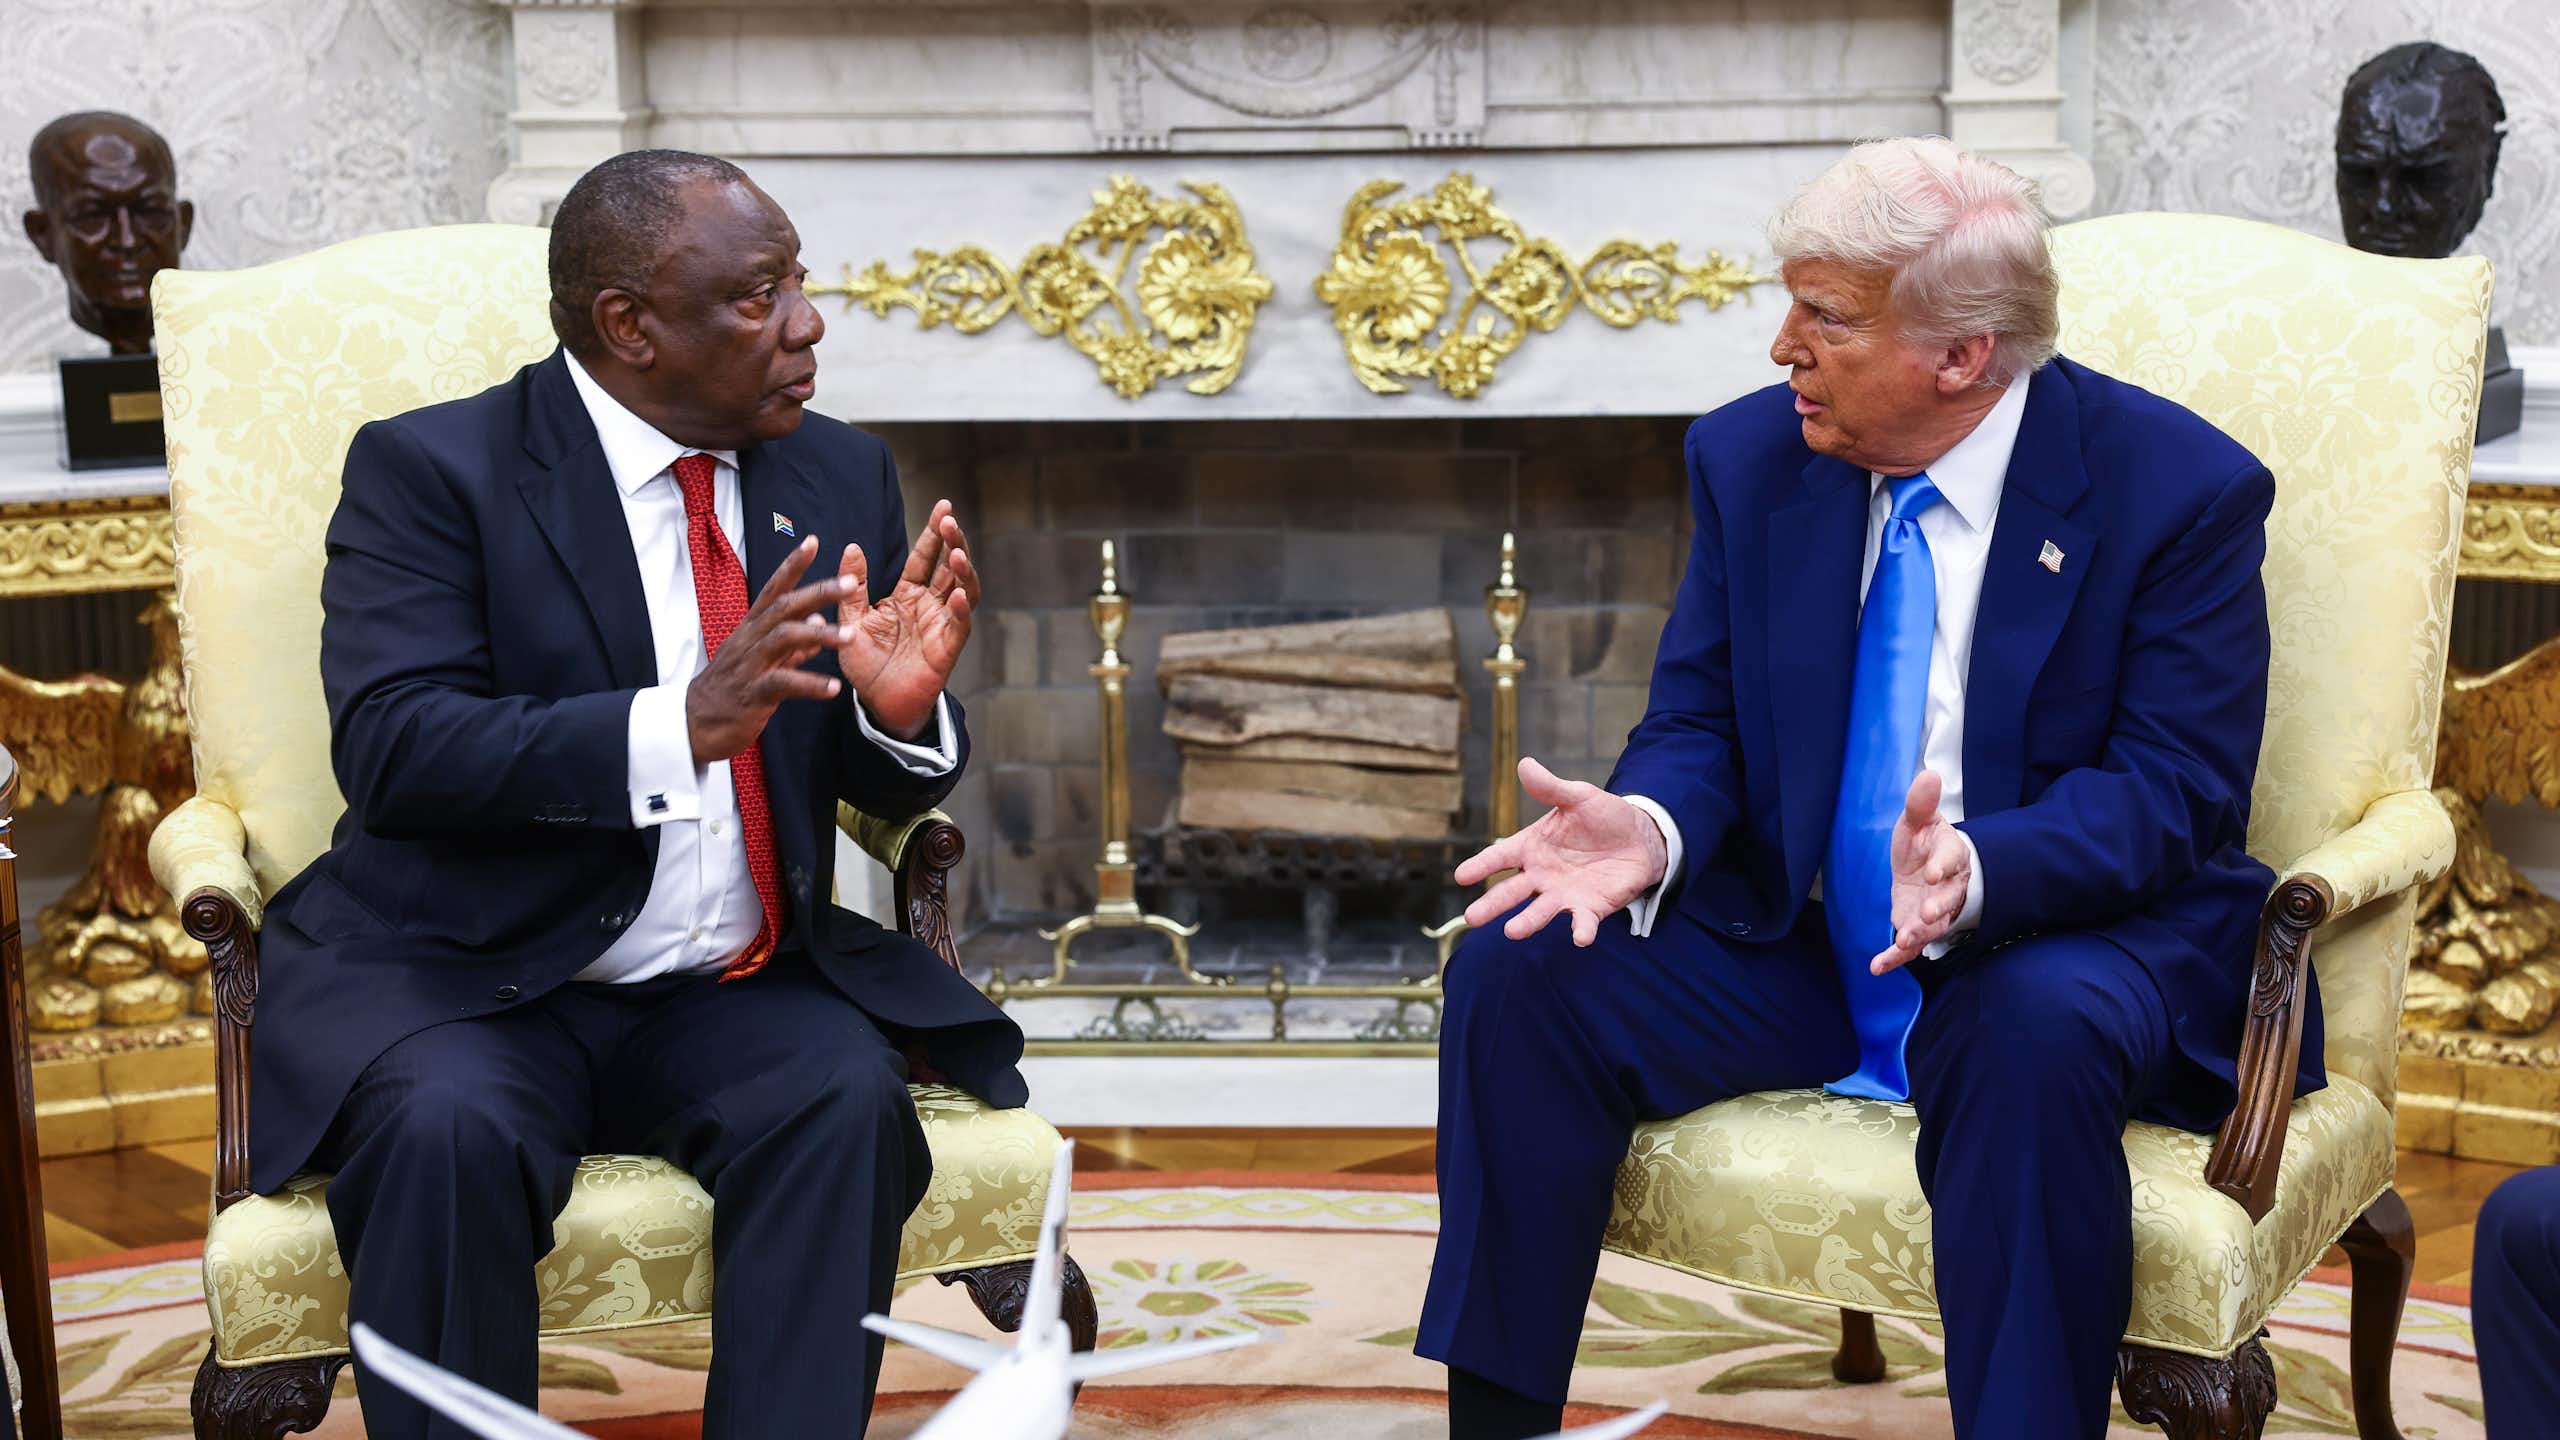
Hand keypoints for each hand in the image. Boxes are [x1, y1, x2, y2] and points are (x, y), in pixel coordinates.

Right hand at [685, 536, 851, 764]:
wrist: (694, 724)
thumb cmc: (731, 689)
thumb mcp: (761, 660)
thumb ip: (793, 643)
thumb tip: (818, 620)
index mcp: (752, 629)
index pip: (773, 589)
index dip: (792, 565)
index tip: (813, 541)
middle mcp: (750, 640)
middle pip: (783, 607)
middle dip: (817, 592)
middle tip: (850, 583)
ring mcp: (750, 665)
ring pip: (784, 639)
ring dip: (820, 636)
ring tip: (851, 637)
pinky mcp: (751, 694)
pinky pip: (782, 683)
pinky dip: (809, 684)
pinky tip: (834, 688)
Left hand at [836, 500, 980, 739]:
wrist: (876, 702)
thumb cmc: (866, 663)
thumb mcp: (852, 620)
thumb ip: (853, 586)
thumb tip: (852, 547)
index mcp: (908, 594)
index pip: (925, 557)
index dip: (934, 533)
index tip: (942, 507)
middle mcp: (930, 605)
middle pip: (948, 566)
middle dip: (952, 542)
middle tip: (949, 519)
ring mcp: (942, 624)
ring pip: (962, 590)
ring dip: (962, 571)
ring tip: (956, 552)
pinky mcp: (948, 647)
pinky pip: (959, 624)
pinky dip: (960, 608)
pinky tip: (957, 592)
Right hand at [1455, 757, 1668, 946]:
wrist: (1640, 838)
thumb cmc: (1603, 816)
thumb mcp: (1578, 796)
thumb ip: (1550, 788)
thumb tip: (1524, 764)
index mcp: (1532, 847)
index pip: (1500, 857)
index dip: (1481, 866)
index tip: (1461, 876)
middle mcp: (1541, 875)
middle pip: (1511, 892)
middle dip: (1492, 905)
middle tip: (1472, 918)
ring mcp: (1563, 894)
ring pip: (1540, 911)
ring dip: (1527, 922)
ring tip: (1512, 932)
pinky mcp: (1590, 908)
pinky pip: (1582, 921)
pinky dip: (1580, 930)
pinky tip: (1579, 937)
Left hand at [1869, 769, 1972, 975]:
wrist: (1927, 868)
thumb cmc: (1924, 842)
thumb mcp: (1918, 820)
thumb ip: (1921, 803)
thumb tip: (1928, 774)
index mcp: (1950, 856)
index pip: (1951, 860)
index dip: (1943, 867)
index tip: (1933, 873)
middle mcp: (1947, 888)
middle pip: (1946, 900)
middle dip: (1937, 908)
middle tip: (1925, 916)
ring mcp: (1933, 911)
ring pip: (1932, 927)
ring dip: (1919, 936)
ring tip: (1903, 941)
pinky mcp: (1915, 928)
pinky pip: (1908, 946)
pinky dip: (1894, 958)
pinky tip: (1876, 967)